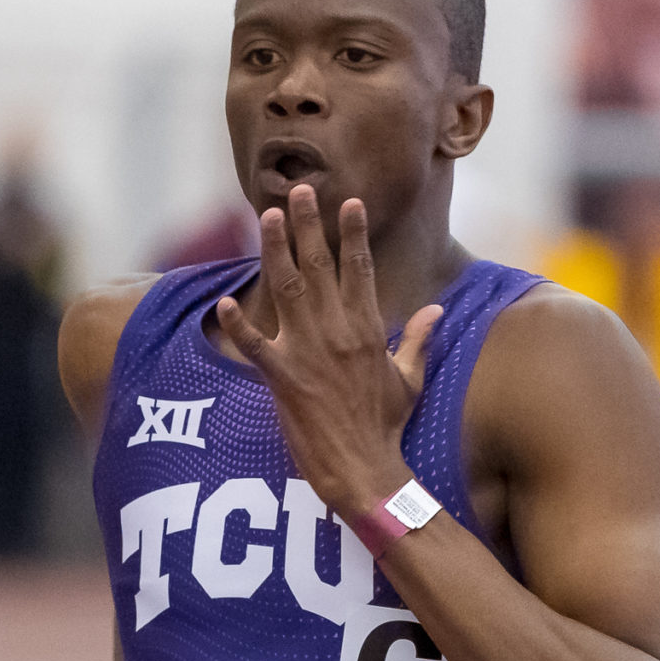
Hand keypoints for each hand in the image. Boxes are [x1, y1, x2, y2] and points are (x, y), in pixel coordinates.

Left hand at [215, 187, 441, 516]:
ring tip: (265, 217)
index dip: (353, 233)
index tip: (349, 201)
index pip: (360, 269)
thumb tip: (436, 311)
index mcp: (368, 329)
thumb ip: (419, 340)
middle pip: (320, 267)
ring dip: (274, 250)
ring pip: (287, 290)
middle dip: (308, 225)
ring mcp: (309, 353)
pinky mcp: (283, 378)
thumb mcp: (409, 379)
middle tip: (297, 190)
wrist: (366, 470)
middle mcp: (338, 332)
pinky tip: (223, 301)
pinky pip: (254, 345)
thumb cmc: (388, 427)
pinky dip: (238, 324)